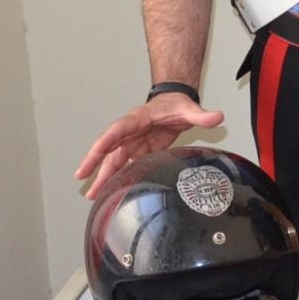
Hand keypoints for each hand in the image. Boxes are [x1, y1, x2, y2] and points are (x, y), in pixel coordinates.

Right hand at [75, 94, 223, 198]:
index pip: (118, 129)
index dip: (108, 139)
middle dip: (95, 162)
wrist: (175, 104)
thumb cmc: (176, 105)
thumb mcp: (189, 109)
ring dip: (103, 176)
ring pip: (114, 161)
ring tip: (92, 195)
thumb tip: (217, 117)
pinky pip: (125, 167)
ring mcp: (132, 143)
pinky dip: (117, 179)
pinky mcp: (138, 152)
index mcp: (137, 119)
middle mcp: (130, 133)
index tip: (97, 150)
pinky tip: (111, 193)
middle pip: (109, 148)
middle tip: (82, 177)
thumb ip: (201, 115)